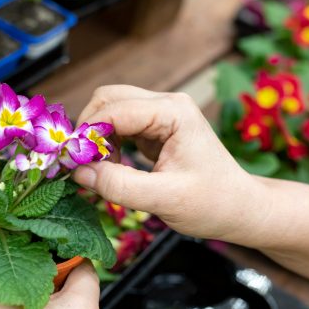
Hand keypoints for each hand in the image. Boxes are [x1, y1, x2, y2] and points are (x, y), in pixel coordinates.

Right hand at [74, 85, 268, 242]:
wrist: (239, 209)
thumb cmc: (212, 203)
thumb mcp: (164, 199)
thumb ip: (120, 185)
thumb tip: (78, 173)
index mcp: (173, 112)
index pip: (114, 110)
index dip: (86, 134)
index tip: (68, 163)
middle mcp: (167, 104)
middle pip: (107, 100)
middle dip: (87, 130)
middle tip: (79, 165)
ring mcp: (161, 114)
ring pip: (110, 110)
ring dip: (96, 138)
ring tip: (98, 171)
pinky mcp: (156, 129)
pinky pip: (119, 126)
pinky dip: (106, 145)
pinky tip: (110, 168)